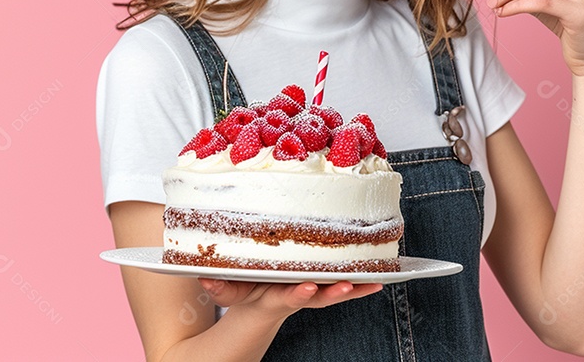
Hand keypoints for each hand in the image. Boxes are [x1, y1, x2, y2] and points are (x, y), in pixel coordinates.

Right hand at [197, 278, 382, 319]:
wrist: (258, 307)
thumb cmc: (246, 291)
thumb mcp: (229, 292)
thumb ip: (219, 287)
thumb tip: (203, 277)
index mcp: (274, 297)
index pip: (285, 297)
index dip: (297, 294)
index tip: (308, 287)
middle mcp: (295, 296)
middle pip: (317, 298)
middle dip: (333, 293)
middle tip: (348, 285)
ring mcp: (309, 292)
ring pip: (333, 292)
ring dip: (353, 288)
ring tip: (372, 282)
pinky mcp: (318, 285)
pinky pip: (341, 285)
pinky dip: (360, 283)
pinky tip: (379, 278)